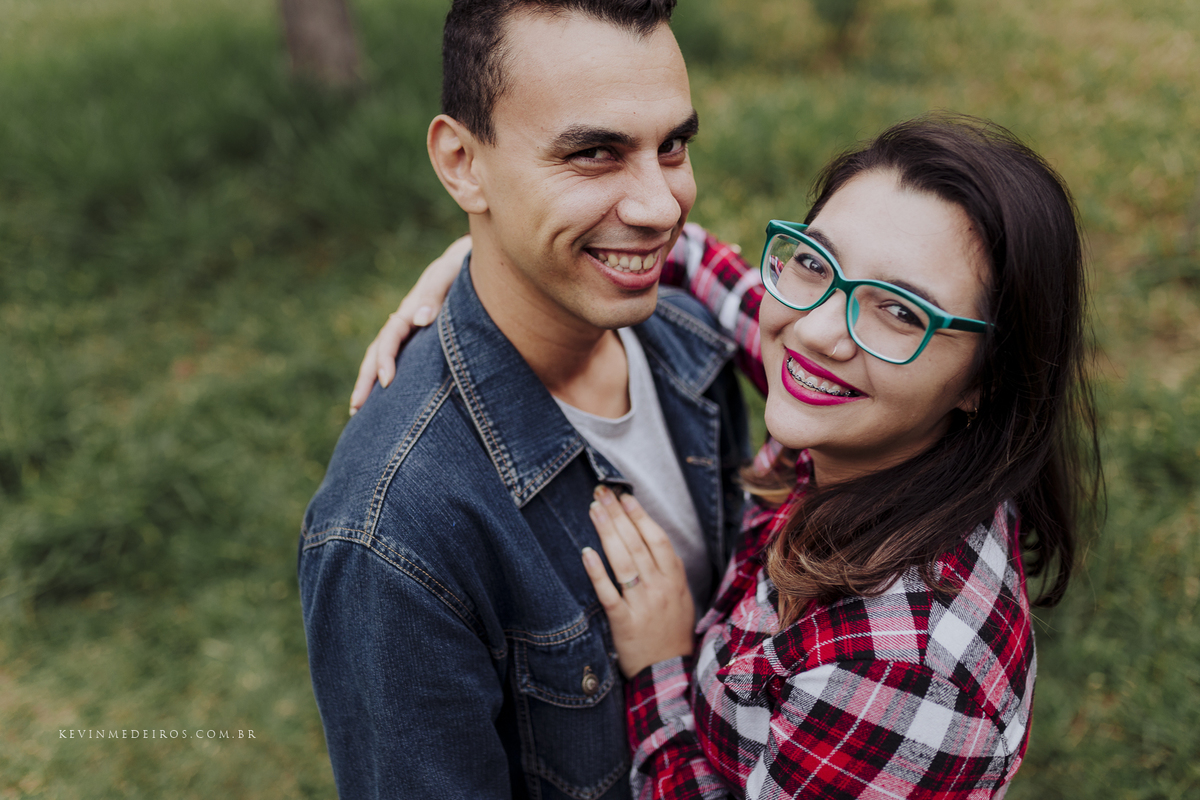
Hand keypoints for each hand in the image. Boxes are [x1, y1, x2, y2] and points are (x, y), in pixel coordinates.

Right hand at [349, 235, 471, 414]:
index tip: (386, 382)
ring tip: (358, 411)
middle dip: (365, 380)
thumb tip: (419, 320)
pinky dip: (390, 378)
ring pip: (384, 359)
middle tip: (355, 408)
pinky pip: (401, 361)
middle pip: (377, 353)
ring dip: (371, 383)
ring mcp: (410, 333)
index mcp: (408, 310)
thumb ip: (434, 295)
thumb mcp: (447, 275)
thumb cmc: (458, 270)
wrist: (464, 263)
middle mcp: (404, 324)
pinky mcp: (420, 340)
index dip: (385, 359)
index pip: (389, 337)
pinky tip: (389, 400)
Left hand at [581, 486, 694, 678]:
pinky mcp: (624, 623)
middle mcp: (660, 588)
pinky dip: (597, 573)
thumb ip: (669, 570)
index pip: (657, 538)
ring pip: (624, 562)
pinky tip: (586, 553)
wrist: (668, 673)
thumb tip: (653, 540)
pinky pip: (609, 594)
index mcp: (675, 579)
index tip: (625, 496)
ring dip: (607, 533)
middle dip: (618, 515)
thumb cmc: (672, 632)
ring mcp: (643, 605)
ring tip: (594, 510)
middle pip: (637, 543)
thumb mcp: (682, 597)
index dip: (640, 515)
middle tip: (602, 493)